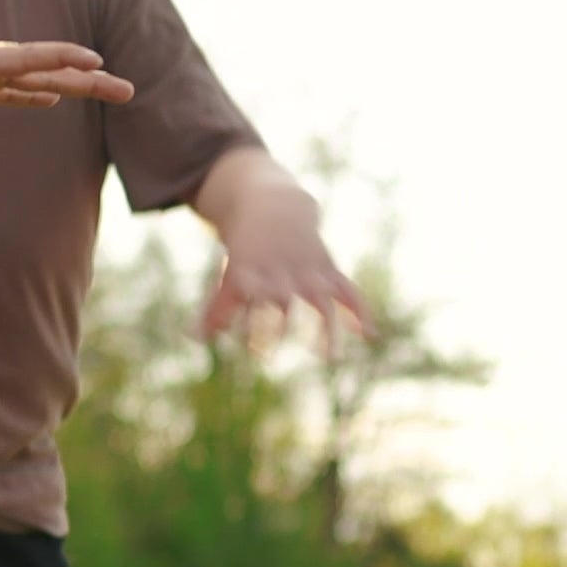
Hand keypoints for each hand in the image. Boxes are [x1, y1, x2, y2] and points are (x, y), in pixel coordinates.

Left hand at [0, 40, 133, 115]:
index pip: (33, 58)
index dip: (66, 59)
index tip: (100, 64)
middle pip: (48, 70)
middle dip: (88, 80)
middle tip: (128, 89)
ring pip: (36, 80)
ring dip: (70, 85)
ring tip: (105, 88)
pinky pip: (10, 93)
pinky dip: (33, 94)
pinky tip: (50, 98)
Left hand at [201, 209, 372, 349]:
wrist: (275, 207)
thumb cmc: (248, 249)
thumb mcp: (231, 272)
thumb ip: (218, 308)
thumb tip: (198, 338)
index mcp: (253, 273)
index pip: (248, 301)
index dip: (247, 323)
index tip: (247, 348)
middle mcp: (282, 273)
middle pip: (282, 304)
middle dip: (275, 329)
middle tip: (266, 355)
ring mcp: (309, 271)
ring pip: (322, 301)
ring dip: (327, 329)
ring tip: (331, 358)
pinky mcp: (329, 270)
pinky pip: (349, 291)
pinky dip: (360, 310)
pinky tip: (368, 334)